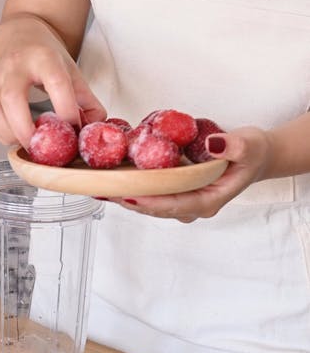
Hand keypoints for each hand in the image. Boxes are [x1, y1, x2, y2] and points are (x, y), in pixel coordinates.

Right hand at [0, 15, 105, 148]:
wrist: (15, 33)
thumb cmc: (42, 53)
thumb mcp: (69, 68)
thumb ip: (86, 98)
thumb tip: (96, 126)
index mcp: (43, 57)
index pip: (56, 84)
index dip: (66, 112)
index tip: (74, 132)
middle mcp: (14, 65)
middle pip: (13, 100)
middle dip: (27, 130)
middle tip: (41, 148)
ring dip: (11, 135)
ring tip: (28, 143)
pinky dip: (0, 133)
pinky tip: (14, 137)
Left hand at [111, 126, 272, 221]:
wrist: (254, 155)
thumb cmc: (252, 152)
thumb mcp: (248, 145)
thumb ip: (231, 146)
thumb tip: (212, 144)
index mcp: (209, 200)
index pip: (174, 205)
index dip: (149, 202)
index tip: (126, 195)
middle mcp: (193, 206)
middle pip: (156, 208)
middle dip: (128, 200)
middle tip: (101, 190)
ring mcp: (184, 200)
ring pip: (150, 203)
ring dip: (126, 195)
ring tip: (99, 186)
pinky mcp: (177, 191)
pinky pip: (152, 193)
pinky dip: (133, 186)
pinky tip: (113, 178)